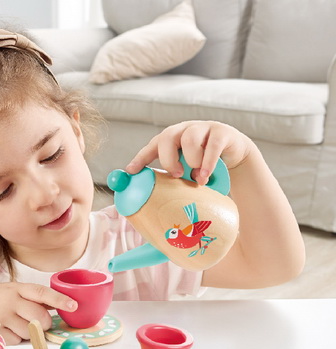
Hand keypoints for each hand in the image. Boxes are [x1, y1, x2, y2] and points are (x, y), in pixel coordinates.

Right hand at [0, 282, 76, 344]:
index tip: (73, 306)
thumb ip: (29, 297)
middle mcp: (10, 301)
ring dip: (27, 333)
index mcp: (16, 288)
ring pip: (29, 332)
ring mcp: (1, 317)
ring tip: (14, 324)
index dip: (59, 300)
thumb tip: (55, 306)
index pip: (42, 293)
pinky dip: (14, 339)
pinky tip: (3, 330)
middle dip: (43, 324)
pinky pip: (15, 341)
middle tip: (38, 323)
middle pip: (39, 318)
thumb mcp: (9, 290)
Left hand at [126, 121, 252, 184]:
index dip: (140, 158)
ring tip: (197, 178)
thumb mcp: (185, 170)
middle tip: (176, 175)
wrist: (233, 155)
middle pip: (167, 137)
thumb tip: (156, 204)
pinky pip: (212, 145)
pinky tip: (206, 176)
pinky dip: (208, 163)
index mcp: (171, 140)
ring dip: (191, 161)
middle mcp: (184, 130)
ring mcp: (203, 129)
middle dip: (168, 159)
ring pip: (190, 139)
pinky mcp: (221, 133)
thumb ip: (172, 179)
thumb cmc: (202, 165)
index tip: (131, 172)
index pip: (152, 146)